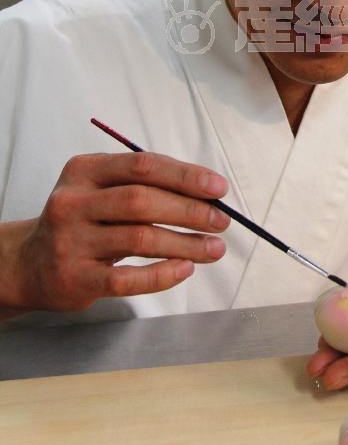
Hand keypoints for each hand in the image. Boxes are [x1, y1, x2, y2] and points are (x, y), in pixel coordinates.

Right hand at [3, 152, 230, 312]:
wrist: (30, 264)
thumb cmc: (83, 221)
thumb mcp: (102, 190)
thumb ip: (146, 186)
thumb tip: (207, 194)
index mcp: (84, 170)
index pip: (142, 165)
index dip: (185, 176)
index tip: (218, 188)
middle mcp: (73, 202)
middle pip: (143, 201)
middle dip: (190, 211)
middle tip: (221, 221)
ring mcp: (70, 241)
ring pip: (139, 239)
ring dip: (186, 244)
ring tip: (214, 248)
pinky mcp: (75, 278)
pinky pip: (127, 279)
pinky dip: (162, 275)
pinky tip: (185, 269)